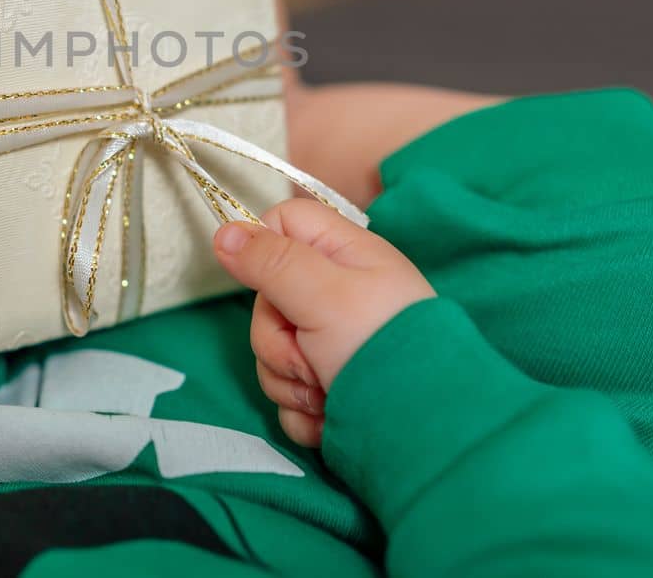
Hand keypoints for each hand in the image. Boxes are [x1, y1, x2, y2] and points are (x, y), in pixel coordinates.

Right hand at [213, 199, 433, 447]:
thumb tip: (223, 233)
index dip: (263, 247)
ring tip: (327, 391)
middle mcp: (337, 297)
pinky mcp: (327, 390)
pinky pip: (287, 395)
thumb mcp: (324, 294)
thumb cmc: (381, 346)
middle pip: (266, 302)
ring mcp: (331, 347)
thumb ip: (271, 261)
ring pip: (272, 355)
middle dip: (277, 340)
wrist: (429, 428)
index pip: (284, 224)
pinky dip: (303, 411)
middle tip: (310, 354)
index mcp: (343, 258)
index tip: (269, 281)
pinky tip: (329, 417)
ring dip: (290, 381)